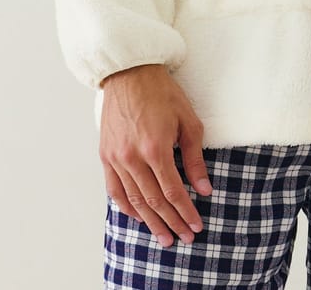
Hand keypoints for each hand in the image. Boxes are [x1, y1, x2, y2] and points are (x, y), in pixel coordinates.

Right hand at [99, 63, 213, 246]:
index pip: (173, 191)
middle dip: (171, 222)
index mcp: (156, 148)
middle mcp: (133, 157)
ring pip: (134, 200)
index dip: (186, 211)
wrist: (130, 73)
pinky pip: (114, 190)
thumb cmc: (162, 93)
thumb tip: (204, 187)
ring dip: (150, 221)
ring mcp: (116, 158)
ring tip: (163, 237)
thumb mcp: (188, 120)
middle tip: (183, 238)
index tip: (196, 225)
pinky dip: (127, 206)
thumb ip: (194, 157)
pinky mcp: (105, 155)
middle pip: (153, 201)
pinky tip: (139, 216)